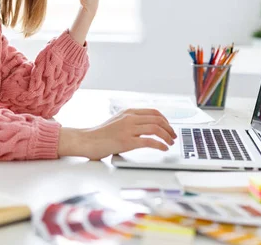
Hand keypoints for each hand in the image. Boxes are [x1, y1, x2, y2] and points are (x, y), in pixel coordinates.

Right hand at [58, 109, 177, 159]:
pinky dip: (160, 145)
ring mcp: (128, 129)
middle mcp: (129, 118)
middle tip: (173, 136)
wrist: (87, 140)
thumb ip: (130, 121)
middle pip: (157, 119)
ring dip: (167, 136)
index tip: (169, 127)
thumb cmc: (100, 134)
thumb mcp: (117, 122)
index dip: (165, 120)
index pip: (153, 112)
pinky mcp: (127, 141)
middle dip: (169, 128)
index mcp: (128, 112)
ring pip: (155, 128)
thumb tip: (145, 127)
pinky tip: (163, 148)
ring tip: (170, 143)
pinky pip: (149, 141)